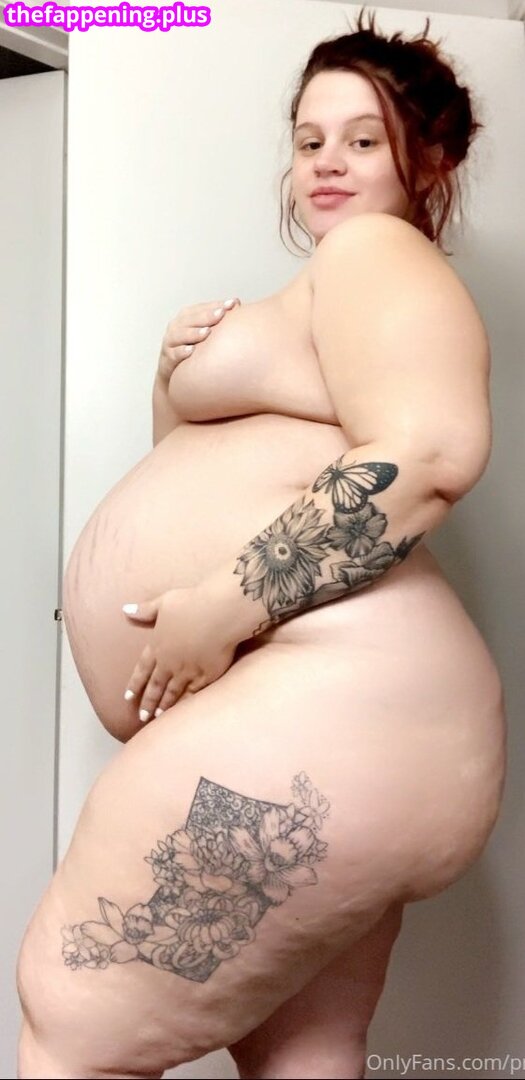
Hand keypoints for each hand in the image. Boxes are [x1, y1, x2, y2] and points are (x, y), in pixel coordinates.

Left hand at [122, 583, 239, 721]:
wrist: (219, 613)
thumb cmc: (191, 603)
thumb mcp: (164, 602)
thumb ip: (145, 610)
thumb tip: (125, 610)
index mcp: (158, 646)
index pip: (142, 669)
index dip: (135, 684)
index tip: (128, 698)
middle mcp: (170, 663)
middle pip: (156, 686)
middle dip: (148, 702)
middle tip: (141, 717)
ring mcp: (188, 671)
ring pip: (173, 692)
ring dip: (165, 705)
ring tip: (158, 716)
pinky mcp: (207, 675)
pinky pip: (194, 693)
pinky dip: (186, 702)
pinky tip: (183, 710)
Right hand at [157, 296, 240, 381]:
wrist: (174, 373)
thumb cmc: (194, 348)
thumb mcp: (204, 333)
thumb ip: (217, 320)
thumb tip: (237, 303)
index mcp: (186, 317)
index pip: (202, 308)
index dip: (216, 305)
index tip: (233, 304)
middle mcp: (176, 327)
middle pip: (190, 319)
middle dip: (206, 316)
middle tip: (221, 314)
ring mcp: (170, 342)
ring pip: (180, 335)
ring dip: (193, 333)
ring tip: (207, 332)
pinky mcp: (167, 358)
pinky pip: (174, 354)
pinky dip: (182, 352)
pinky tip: (191, 351)